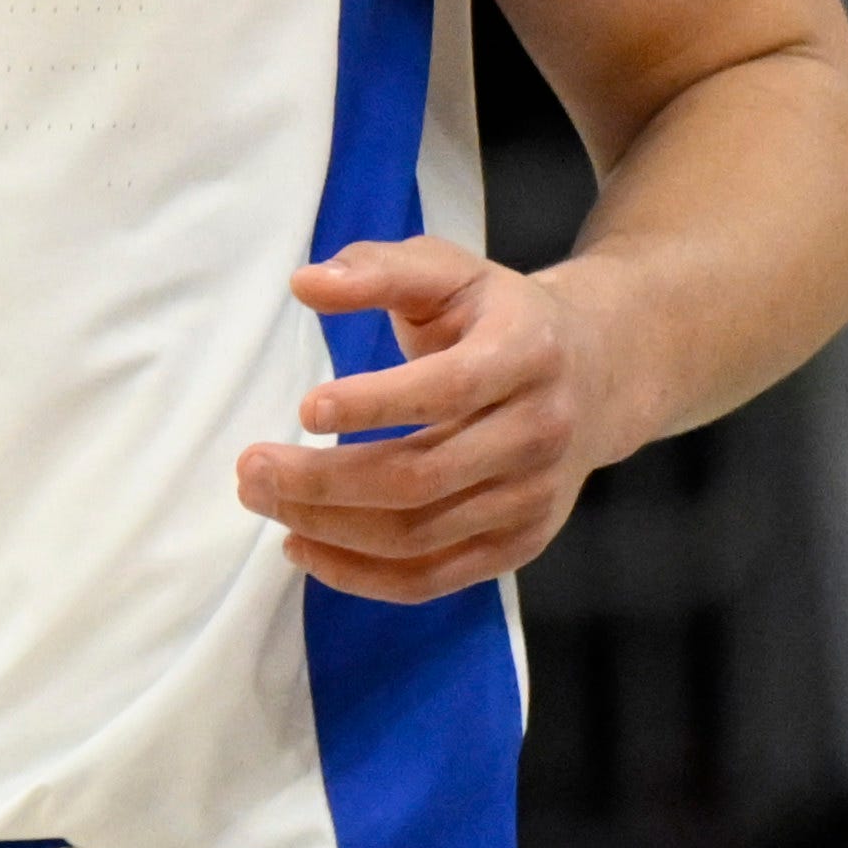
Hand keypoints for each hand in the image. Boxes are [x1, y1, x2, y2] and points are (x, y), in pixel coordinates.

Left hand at [238, 244, 616, 595]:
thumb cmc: (497, 318)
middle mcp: (540, 433)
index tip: (304, 407)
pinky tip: (301, 546)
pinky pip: (432, 578)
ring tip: (260, 499)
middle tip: (249, 468)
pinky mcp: (520, 544)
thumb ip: (377, 270)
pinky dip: (360, 575)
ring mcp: (534, 498)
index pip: (450, 389)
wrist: (598, 375)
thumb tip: (306, 284)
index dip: (376, 404)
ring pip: (417, 535)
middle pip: (420, 477)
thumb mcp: (447, 272)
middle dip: (322, 480)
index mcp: (527, 354)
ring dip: (326, 527)